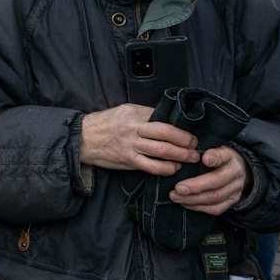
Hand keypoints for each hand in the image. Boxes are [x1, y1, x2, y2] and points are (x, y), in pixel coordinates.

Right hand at [79, 104, 200, 174]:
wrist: (82, 139)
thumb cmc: (105, 124)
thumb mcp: (124, 112)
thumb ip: (144, 115)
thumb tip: (167, 121)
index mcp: (135, 113)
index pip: (164, 118)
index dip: (181, 127)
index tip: (191, 133)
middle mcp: (134, 128)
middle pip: (167, 134)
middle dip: (186, 141)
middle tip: (196, 147)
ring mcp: (131, 145)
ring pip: (163, 150)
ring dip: (181, 155)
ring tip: (191, 158)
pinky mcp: (128, 160)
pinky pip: (152, 166)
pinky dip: (166, 168)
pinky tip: (173, 168)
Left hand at [172, 145, 248, 214]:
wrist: (235, 169)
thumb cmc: (215, 158)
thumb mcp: (211, 149)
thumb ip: (200, 152)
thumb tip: (183, 157)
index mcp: (228, 156)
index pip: (222, 156)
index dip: (214, 158)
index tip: (204, 160)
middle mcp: (235, 173)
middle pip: (217, 181)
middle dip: (196, 187)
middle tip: (178, 189)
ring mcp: (235, 188)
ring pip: (215, 197)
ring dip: (193, 199)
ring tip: (176, 197)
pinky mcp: (232, 201)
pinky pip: (216, 208)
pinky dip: (199, 207)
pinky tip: (185, 203)